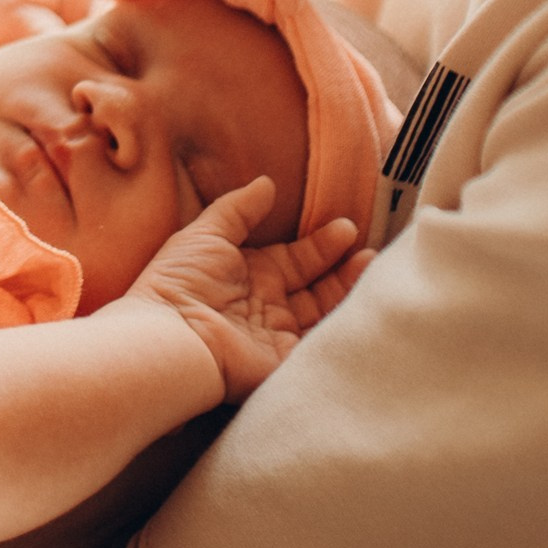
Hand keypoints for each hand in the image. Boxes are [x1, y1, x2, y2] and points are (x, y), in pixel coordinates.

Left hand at [119, 177, 369, 400]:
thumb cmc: (181, 280)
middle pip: (316, 288)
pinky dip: (344, 328)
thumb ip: (238, 208)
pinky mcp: (286, 364)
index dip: (321, 244)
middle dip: (344, 269)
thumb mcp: (207, 232)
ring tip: (375, 269)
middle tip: (371, 252)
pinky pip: (321, 346)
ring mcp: (278, 337)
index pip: (294, 259)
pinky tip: (368, 308)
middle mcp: (268, 307)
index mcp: (249, 276)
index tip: (347, 227)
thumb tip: (267, 183)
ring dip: (350, 293)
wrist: (172, 335)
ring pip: (325, 315)